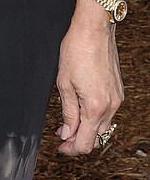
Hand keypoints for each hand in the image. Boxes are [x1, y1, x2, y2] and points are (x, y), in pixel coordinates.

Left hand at [56, 8, 122, 156]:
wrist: (94, 29)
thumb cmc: (77, 50)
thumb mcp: (64, 83)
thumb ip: (68, 112)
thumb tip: (67, 133)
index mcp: (95, 107)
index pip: (86, 142)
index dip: (71, 149)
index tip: (61, 148)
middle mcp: (111, 106)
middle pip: (96, 136)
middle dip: (78, 139)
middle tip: (61, 135)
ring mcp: (117, 98)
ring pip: (102, 125)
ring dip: (86, 127)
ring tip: (69, 121)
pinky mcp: (118, 91)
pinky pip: (107, 112)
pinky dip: (94, 115)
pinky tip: (81, 108)